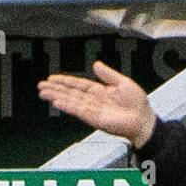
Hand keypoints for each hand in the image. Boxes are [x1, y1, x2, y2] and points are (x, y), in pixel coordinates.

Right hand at [37, 60, 156, 149]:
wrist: (144, 121)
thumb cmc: (138, 104)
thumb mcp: (122, 82)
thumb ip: (108, 74)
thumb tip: (95, 64)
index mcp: (100, 92)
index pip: (78, 85)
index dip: (65, 81)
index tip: (52, 78)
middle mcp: (94, 102)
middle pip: (71, 93)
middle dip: (56, 89)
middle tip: (41, 86)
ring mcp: (94, 111)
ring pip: (71, 102)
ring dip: (57, 97)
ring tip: (43, 93)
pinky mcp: (95, 119)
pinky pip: (78, 111)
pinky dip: (67, 106)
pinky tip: (57, 102)